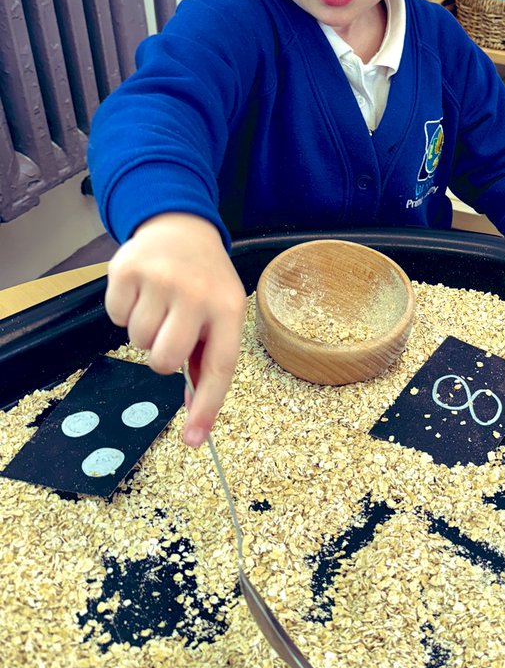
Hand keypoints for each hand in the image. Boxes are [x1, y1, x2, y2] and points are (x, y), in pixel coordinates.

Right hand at [104, 213, 247, 446]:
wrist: (181, 227)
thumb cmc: (205, 280)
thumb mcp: (221, 312)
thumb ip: (207, 361)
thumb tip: (194, 416)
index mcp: (228, 309)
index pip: (218, 368)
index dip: (205, 408)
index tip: (193, 441)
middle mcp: (196, 293)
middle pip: (164, 361)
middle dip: (162, 358)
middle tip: (170, 332)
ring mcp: (160, 279)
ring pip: (136, 341)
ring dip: (144, 330)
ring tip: (159, 304)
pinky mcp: (127, 270)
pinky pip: (114, 318)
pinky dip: (124, 311)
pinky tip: (142, 291)